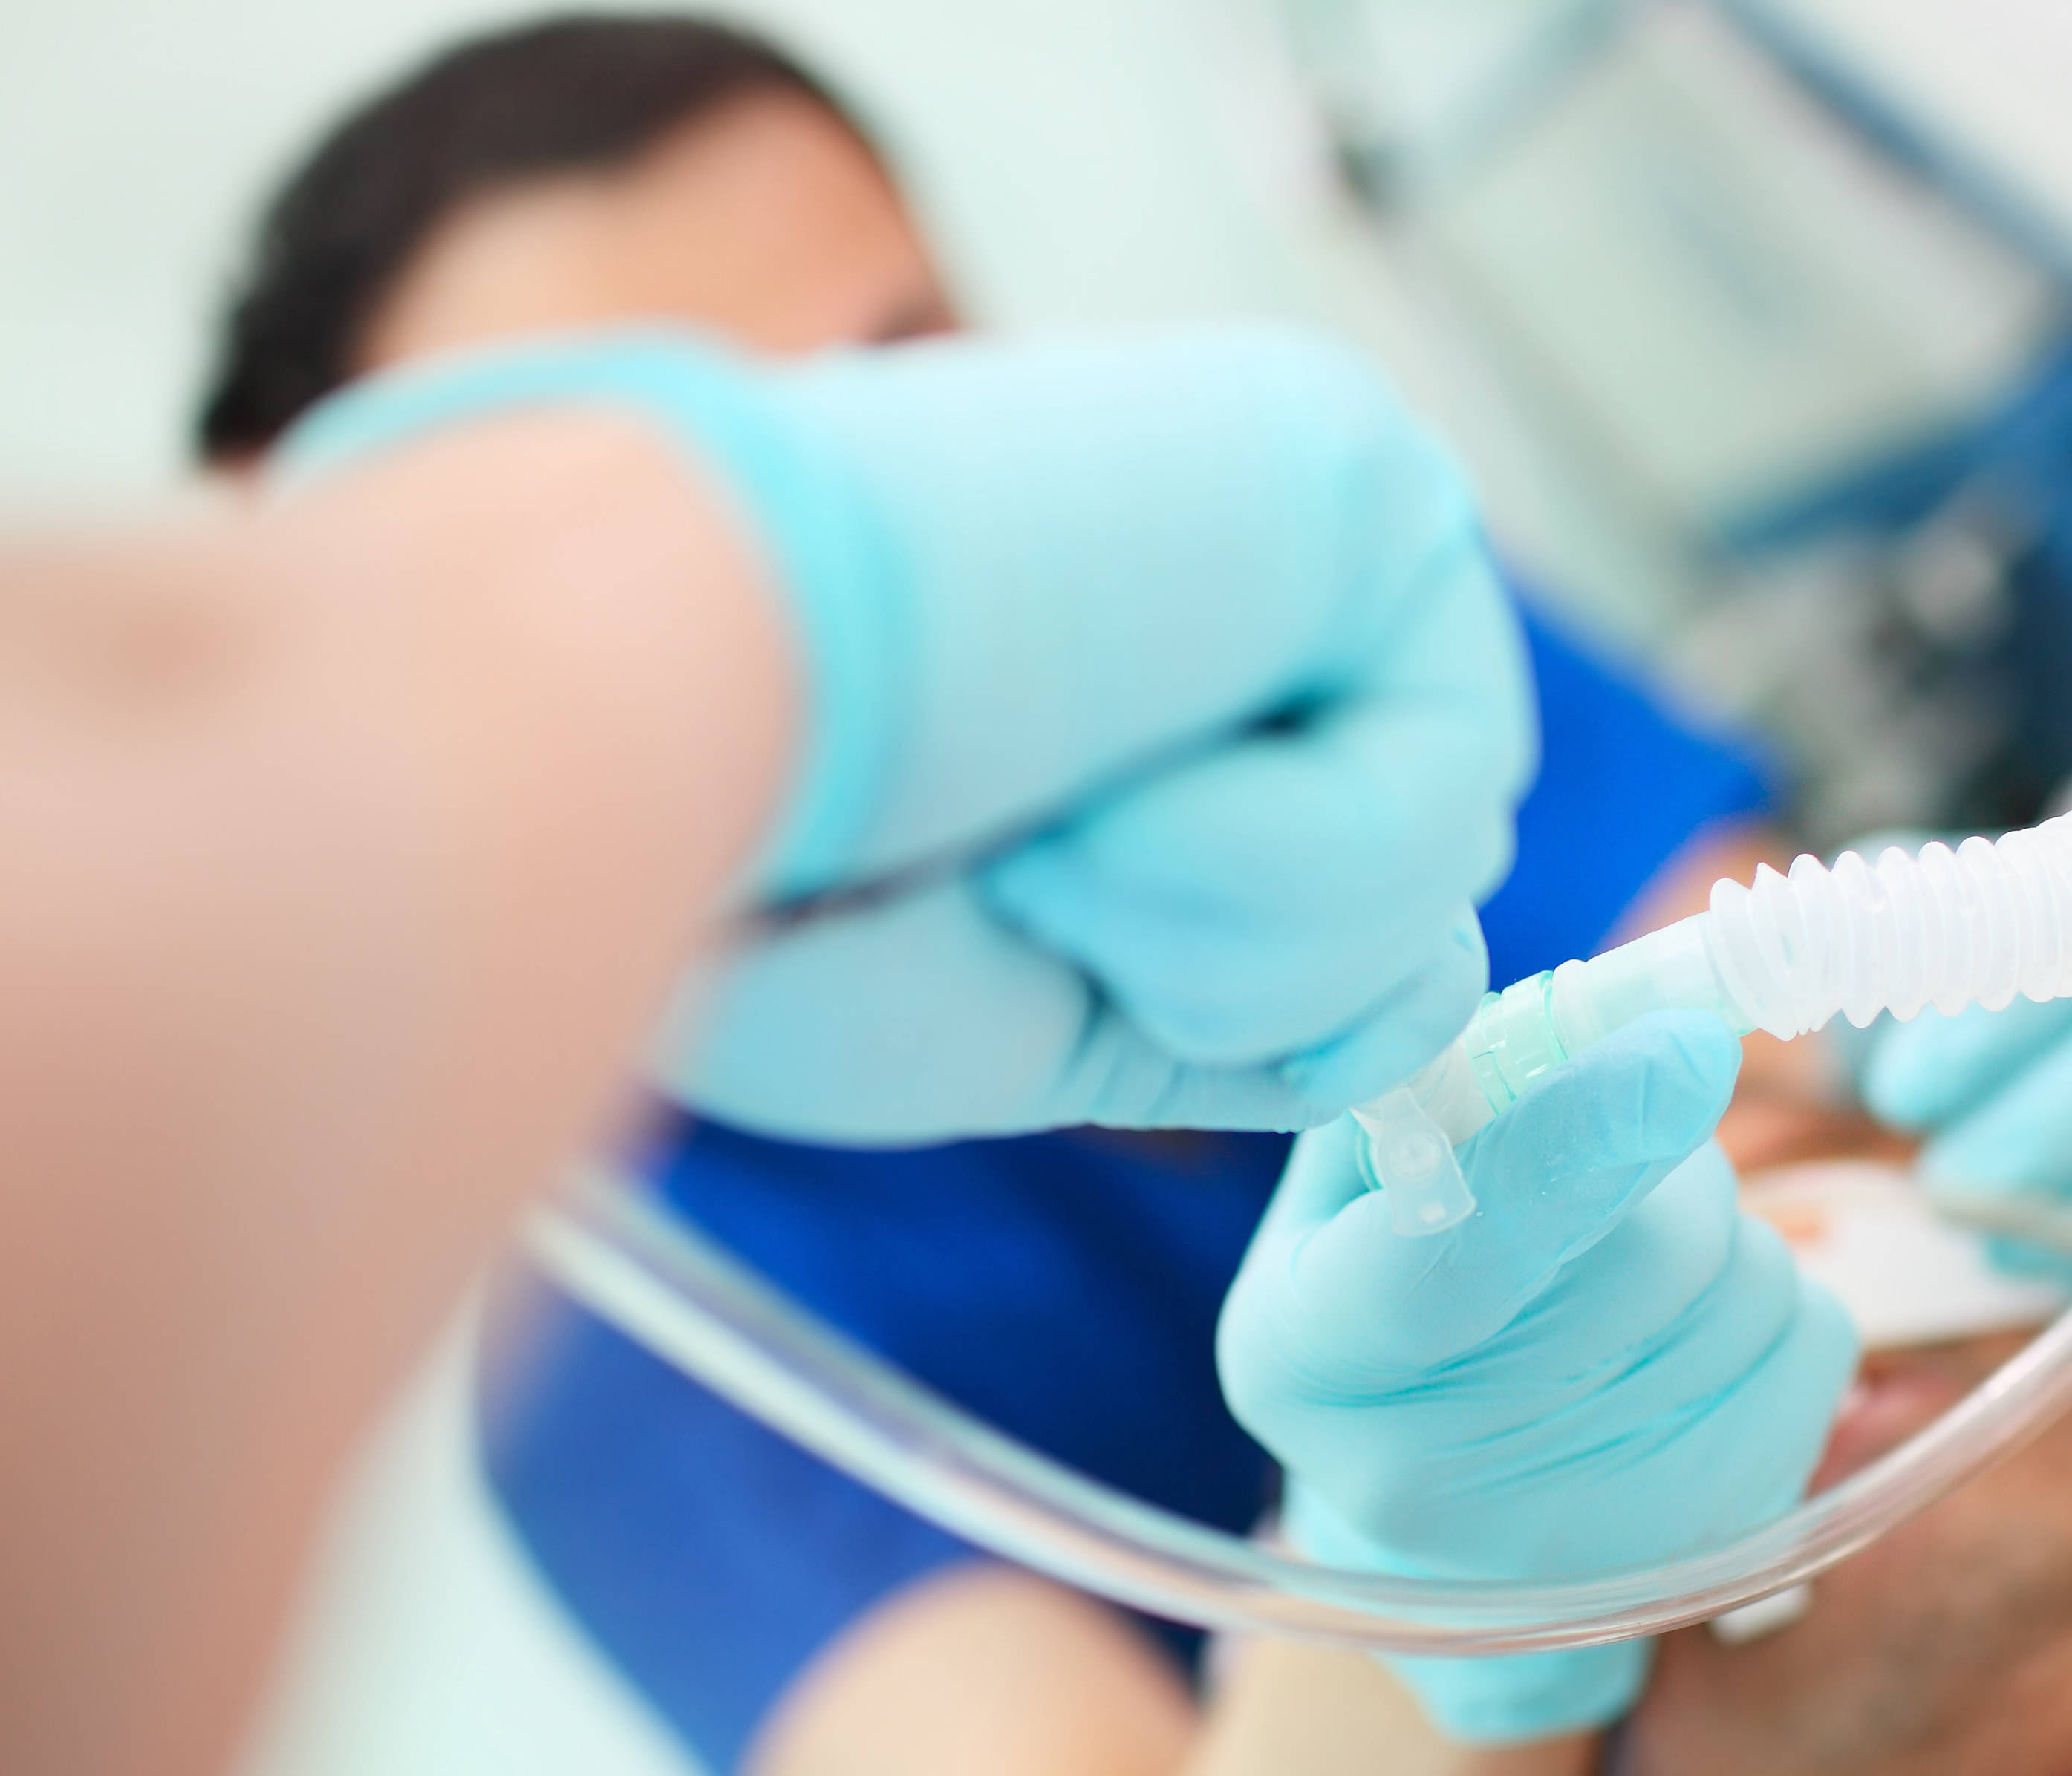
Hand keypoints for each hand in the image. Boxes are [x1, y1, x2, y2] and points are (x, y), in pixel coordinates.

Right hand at [284, 327, 1530, 1141]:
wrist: (630, 734)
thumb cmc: (753, 876)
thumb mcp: (1047, 1002)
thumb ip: (1260, 990)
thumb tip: (1441, 984)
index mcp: (1126, 671)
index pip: (1330, 892)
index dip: (1247, 1002)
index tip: (1040, 949)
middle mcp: (1226, 575)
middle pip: (1414, 892)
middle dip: (1224, 979)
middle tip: (1007, 879)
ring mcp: (1297, 509)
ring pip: (1437, 860)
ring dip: (1220, 932)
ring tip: (1036, 823)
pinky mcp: (1353, 476)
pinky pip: (1439, 783)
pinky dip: (1254, 862)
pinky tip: (1092, 783)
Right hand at [1220, 1013, 1858, 1742]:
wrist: (1451, 1533)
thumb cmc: (1390, 1307)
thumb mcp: (1346, 1192)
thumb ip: (1434, 1096)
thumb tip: (1578, 1020)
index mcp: (1316, 1356)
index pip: (1456, 1251)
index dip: (1573, 1141)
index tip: (1687, 1042)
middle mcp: (1441, 1469)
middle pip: (1649, 1248)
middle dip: (1650, 1159)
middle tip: (1592, 1165)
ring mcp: (1597, 1525)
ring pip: (1744, 1276)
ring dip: (1710, 1227)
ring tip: (1619, 1275)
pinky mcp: (1725, 1531)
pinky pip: (1816, 1333)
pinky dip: (1769, 1299)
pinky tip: (1682, 1338)